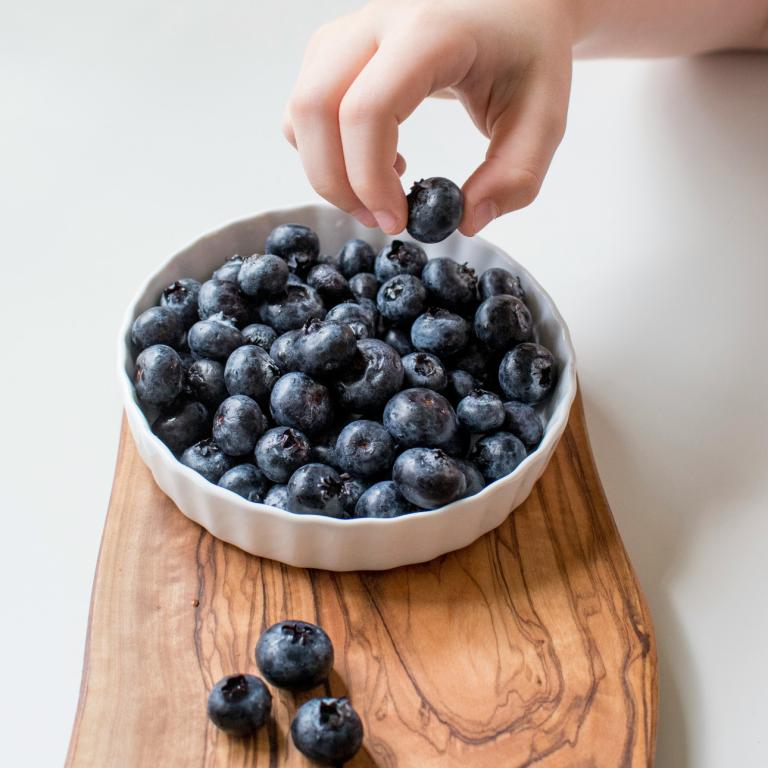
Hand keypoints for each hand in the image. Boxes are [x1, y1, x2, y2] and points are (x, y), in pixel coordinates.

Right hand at [283, 0, 573, 235]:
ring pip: (300, 108)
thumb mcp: (545, 119)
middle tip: (378, 219)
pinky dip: (324, 149)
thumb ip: (516, 177)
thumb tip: (465, 221)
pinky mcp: (337, 47)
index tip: (398, 221)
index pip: (367, 110)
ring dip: (326, 169)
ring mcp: (350, 30)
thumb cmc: (529, 54)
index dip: (370, 179)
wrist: (514, 4)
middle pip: (315, 108)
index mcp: (430, 31)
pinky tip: (374, 159)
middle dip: (336, 182)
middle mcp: (378, 21)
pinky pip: (303, 107)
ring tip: (379, 192)